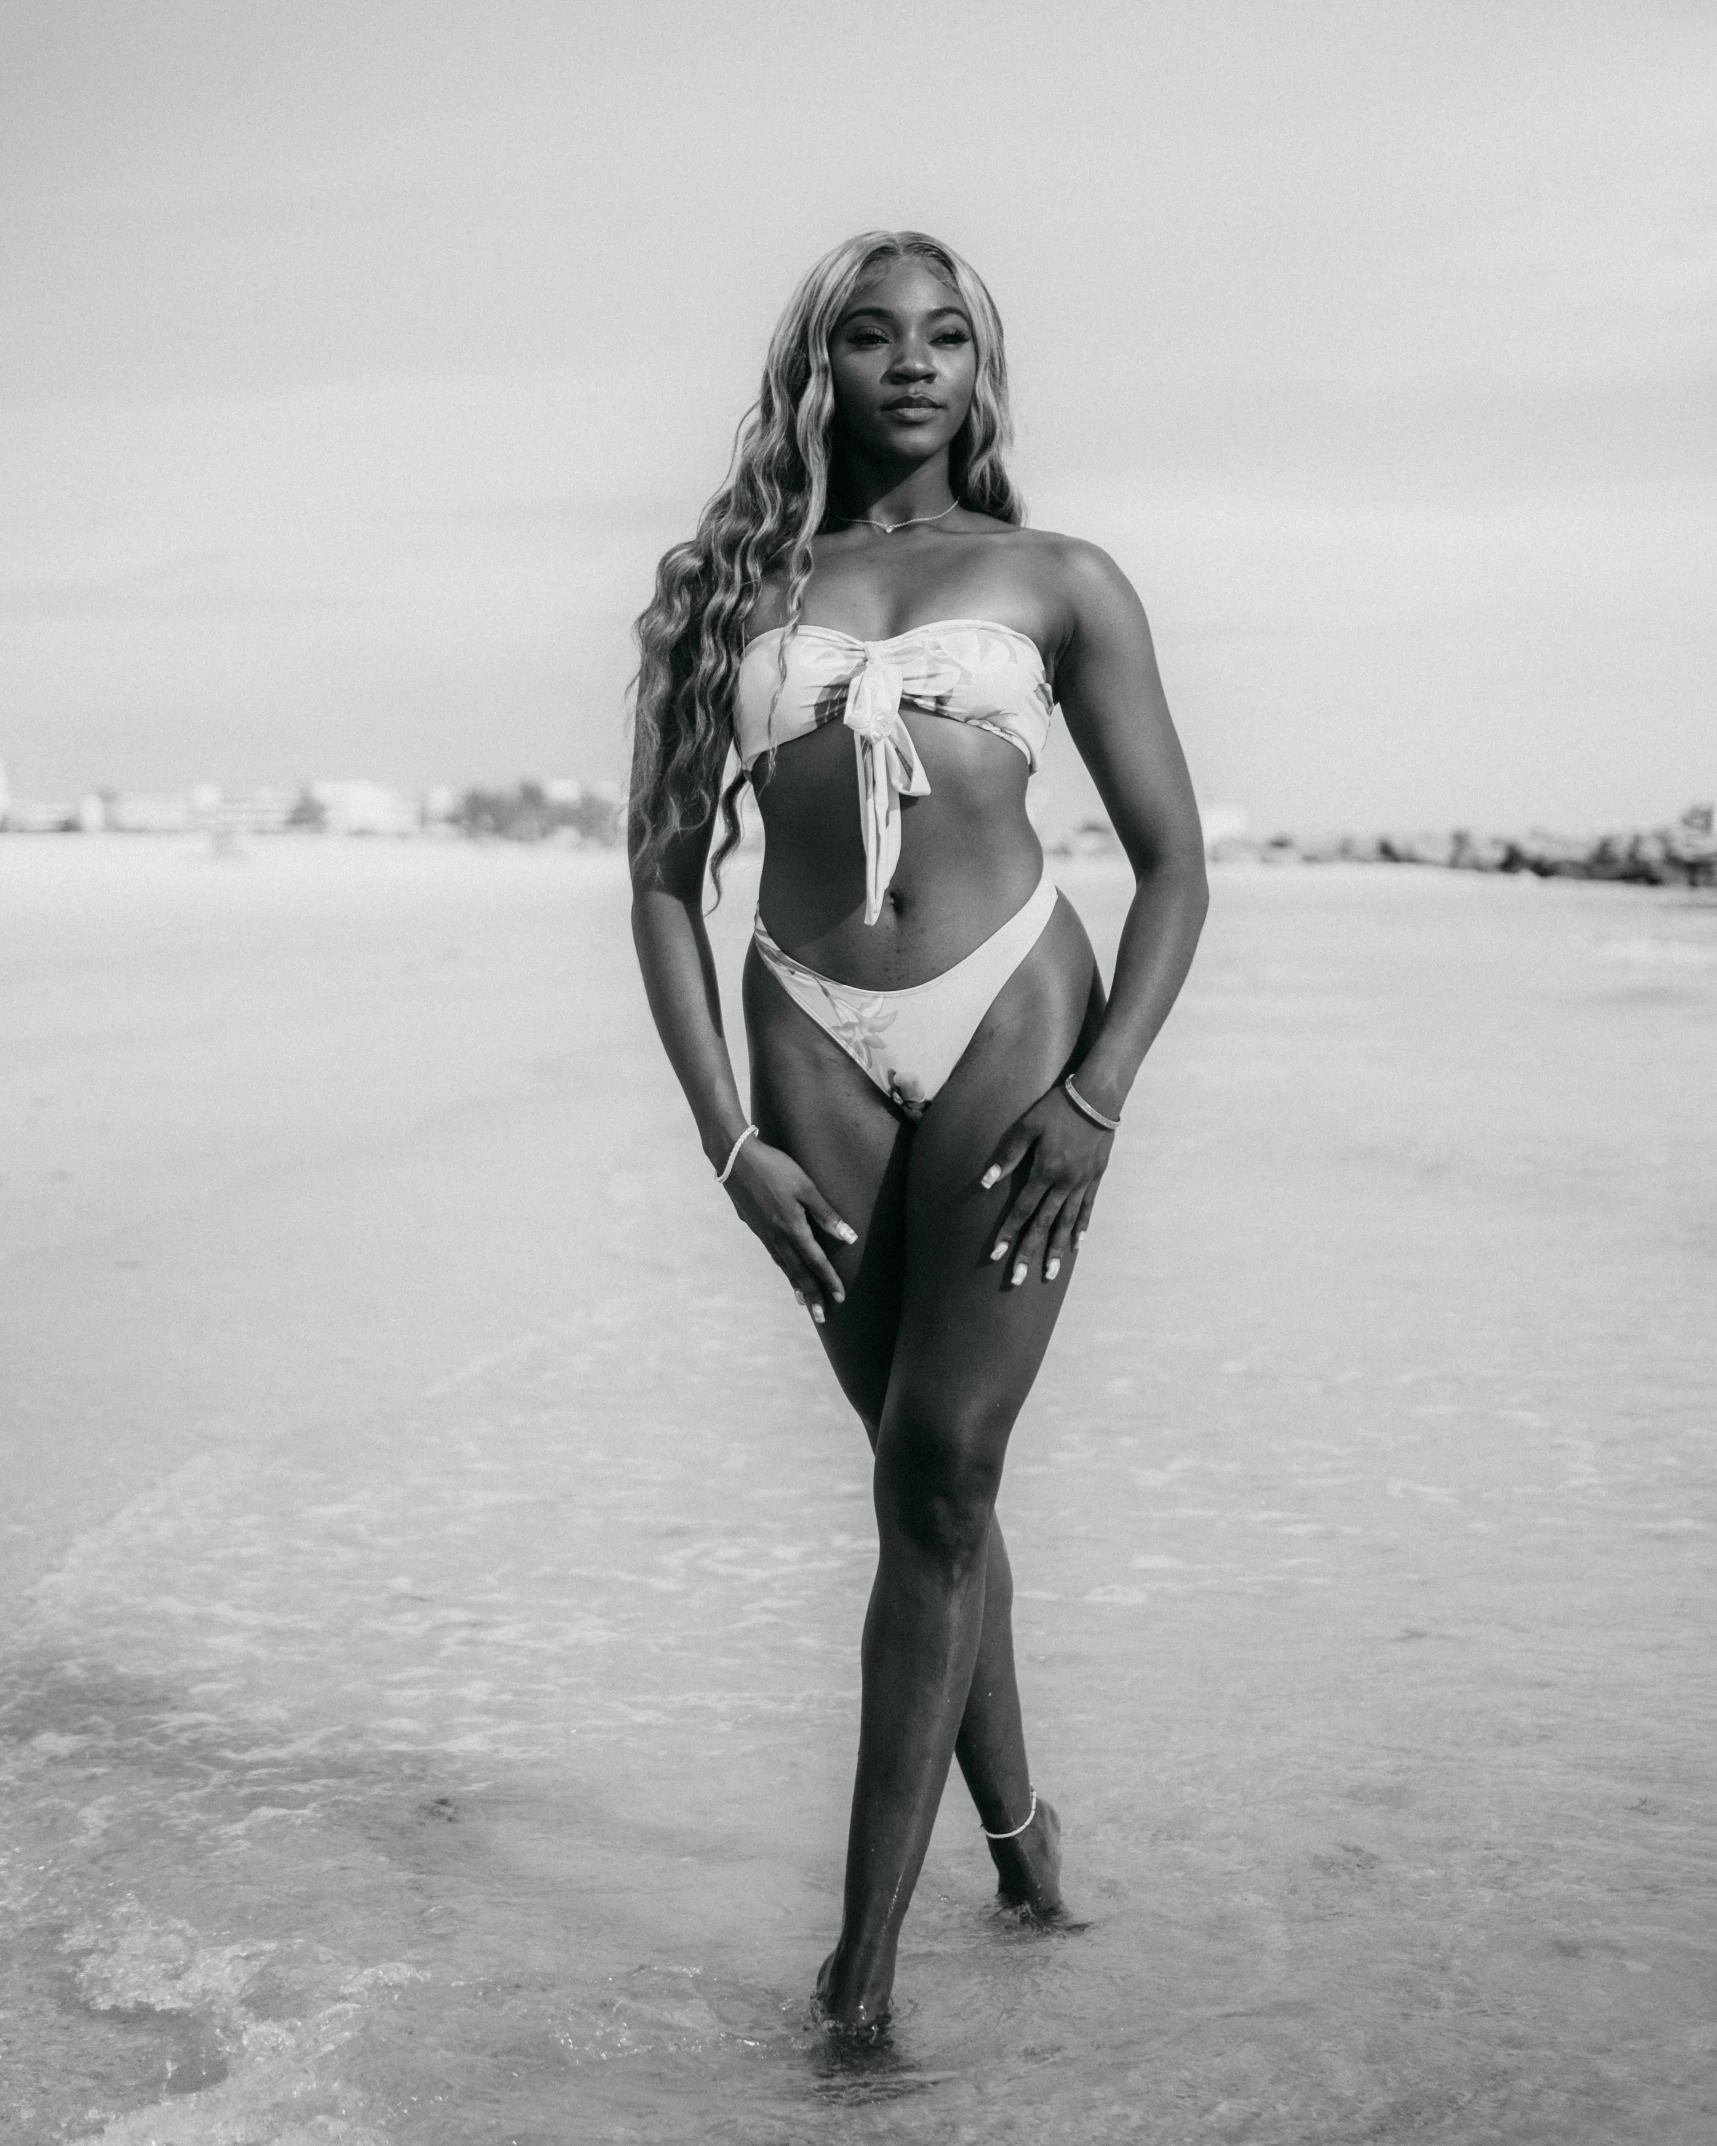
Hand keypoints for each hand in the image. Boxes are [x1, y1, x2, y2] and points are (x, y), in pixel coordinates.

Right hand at [722, 1136, 856, 1323]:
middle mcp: (777, 1237)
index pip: (816, 1262)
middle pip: (798, 1272)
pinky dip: (783, 1268)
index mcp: (792, 1228)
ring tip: (804, 1301)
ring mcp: (763, 1233)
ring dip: (796, 1284)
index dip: (829, 1281)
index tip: (840, 1299)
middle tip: (821, 1317)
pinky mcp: (754, 1226)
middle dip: (812, 1295)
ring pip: (783, 1266)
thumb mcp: (806, 1187)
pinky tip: (785, 1269)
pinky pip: (773, 1255)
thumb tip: (849, 1237)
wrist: (734, 1159)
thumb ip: (826, 1214)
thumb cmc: (774, 1167)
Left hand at [980, 1084, 1114, 1287]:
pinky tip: (1075, 1245)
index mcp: (1044, 1172)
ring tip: (1049, 1274)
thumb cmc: (1056, 1108)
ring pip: (1066, 1224)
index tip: (995, 1255)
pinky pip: (1087, 1209)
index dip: (1007, 1234)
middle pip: (1042, 1225)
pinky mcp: (1095, 1178)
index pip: (1021, 1211)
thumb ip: (1008, 1156)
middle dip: (1028, 1253)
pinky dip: (1080, 1228)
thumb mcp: (1027, 1127)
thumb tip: (986, 1182)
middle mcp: (1063, 1184)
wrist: (1096, 1098)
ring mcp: (1082, 1183)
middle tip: (1018, 1280)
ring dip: (1055, 1250)